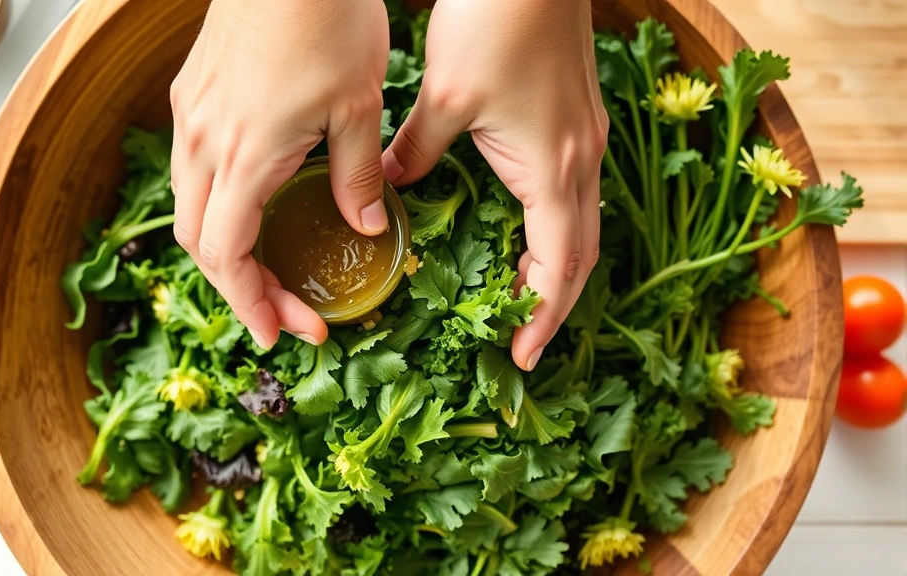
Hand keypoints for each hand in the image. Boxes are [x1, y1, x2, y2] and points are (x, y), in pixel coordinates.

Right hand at [170, 0, 389, 348]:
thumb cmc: (327, 19)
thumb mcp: (359, 106)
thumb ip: (358, 174)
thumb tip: (364, 225)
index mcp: (245, 155)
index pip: (228, 255)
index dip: (252, 303)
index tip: (282, 333)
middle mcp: (205, 142)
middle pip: (199, 242)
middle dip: (240, 288)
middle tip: (286, 313)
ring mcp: (193, 116)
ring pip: (191, 208)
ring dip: (225, 250)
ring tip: (269, 272)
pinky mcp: (195, 94)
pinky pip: (193, 169)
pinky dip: (218, 208)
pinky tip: (255, 208)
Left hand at [383, 0, 607, 370]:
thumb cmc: (497, 22)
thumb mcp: (446, 96)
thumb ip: (415, 152)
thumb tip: (386, 189)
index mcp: (553, 167)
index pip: (557, 265)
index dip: (541, 316)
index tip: (522, 356)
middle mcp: (581, 161)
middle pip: (583, 256)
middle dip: (556, 306)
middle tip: (525, 346)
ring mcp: (587, 141)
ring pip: (585, 227)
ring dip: (560, 271)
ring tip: (525, 303)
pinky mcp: (579, 123)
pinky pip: (577, 196)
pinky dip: (559, 232)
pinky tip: (530, 235)